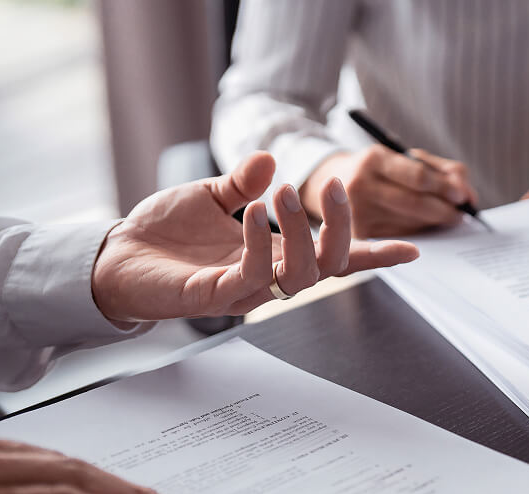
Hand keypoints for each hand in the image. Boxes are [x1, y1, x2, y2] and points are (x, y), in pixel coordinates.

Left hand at [91, 151, 419, 322]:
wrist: (114, 258)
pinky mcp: (217, 296)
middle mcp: (270, 277)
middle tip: (338, 186)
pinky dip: (259, 240)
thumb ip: (243, 183)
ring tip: (284, 192)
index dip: (373, 255)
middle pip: (331, 265)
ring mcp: (247, 290)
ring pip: (302, 274)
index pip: (335, 259)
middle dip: (342, 226)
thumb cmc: (163, 235)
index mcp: (276, 255)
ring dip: (302, 229)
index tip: (414, 250)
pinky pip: (253, 274)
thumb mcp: (210, 196)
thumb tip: (270, 160)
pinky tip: (251, 210)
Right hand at [301, 146, 478, 238]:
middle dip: (445, 210)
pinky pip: (400, 238)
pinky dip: (420, 233)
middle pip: (415, 204)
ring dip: (436, 223)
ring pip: (410, 224)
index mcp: (374, 159)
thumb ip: (440, 171)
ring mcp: (356, 213)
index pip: (418, 177)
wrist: (329, 184)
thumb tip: (468, 195)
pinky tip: (427, 227)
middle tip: (463, 214)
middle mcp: (360, 186)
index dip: (445, 187)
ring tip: (450, 218)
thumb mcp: (404, 158)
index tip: (463, 195)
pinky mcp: (359, 235)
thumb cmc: (380, 170)